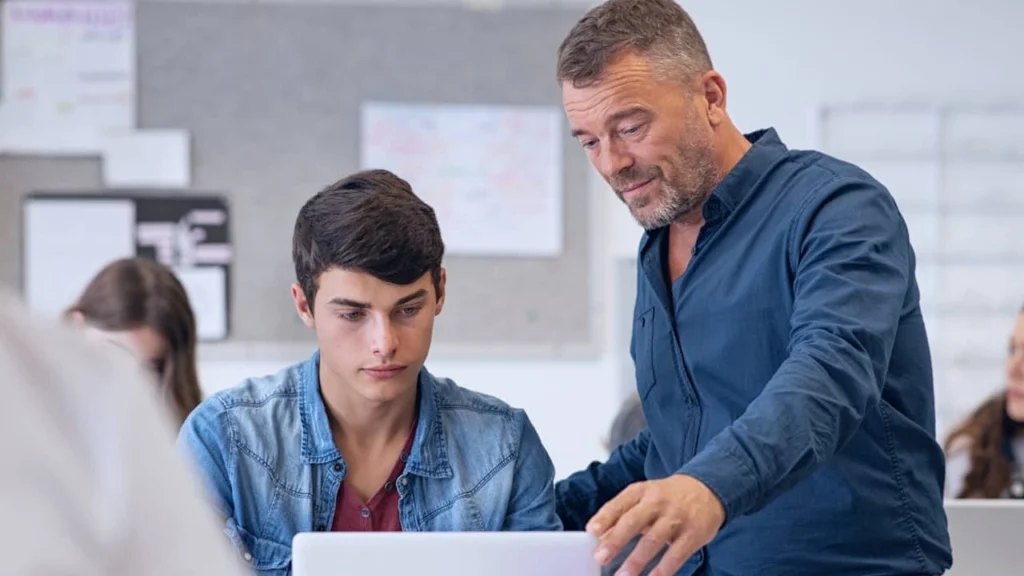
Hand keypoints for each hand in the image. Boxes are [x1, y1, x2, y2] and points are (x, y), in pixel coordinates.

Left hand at [587, 475, 724, 575]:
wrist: (708, 489)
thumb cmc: (668, 497)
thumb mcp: (645, 497)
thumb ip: (623, 515)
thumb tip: (600, 536)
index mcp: (642, 491)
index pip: (620, 503)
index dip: (605, 517)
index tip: (592, 531)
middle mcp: (658, 502)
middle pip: (634, 521)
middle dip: (616, 540)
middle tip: (601, 557)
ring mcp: (677, 517)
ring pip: (653, 540)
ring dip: (636, 560)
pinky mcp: (693, 534)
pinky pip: (676, 554)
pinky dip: (663, 569)